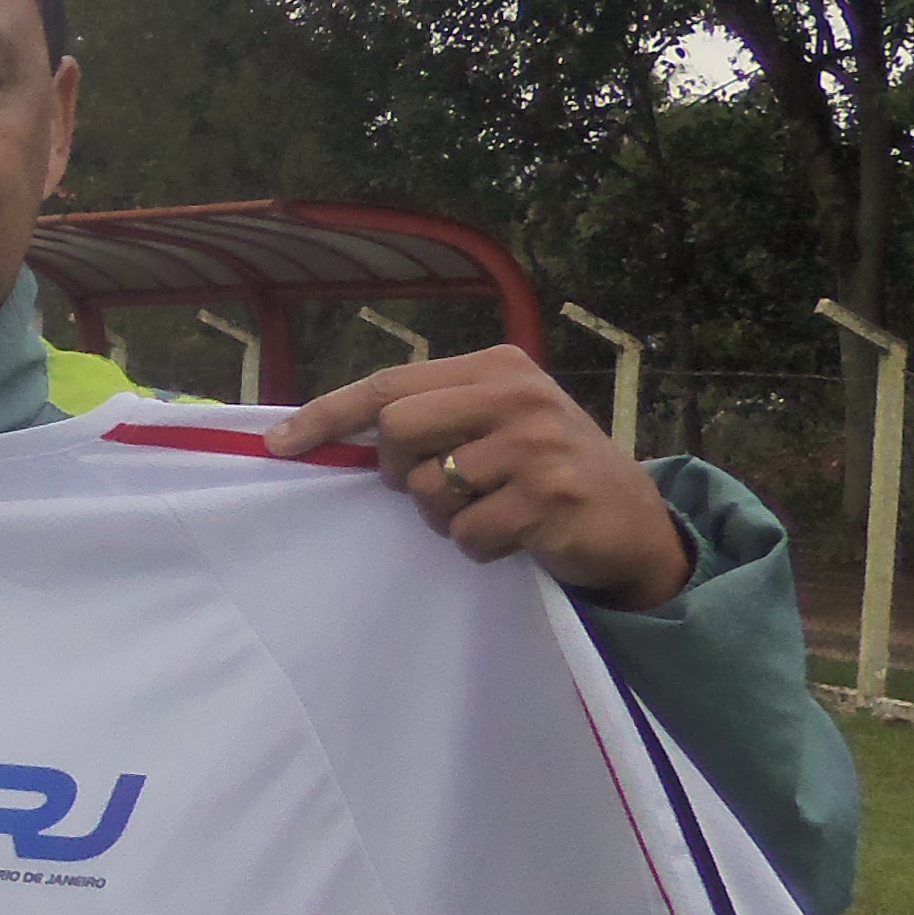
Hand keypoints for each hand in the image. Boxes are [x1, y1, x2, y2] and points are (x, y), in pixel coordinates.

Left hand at [269, 350, 689, 609]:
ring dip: (444, 518)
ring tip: (489, 511)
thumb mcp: (501, 421)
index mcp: (498, 367)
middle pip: (397, 430)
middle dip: (398, 471)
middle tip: (434, 488)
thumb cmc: (548, 469)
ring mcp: (535, 447)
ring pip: (428, 490)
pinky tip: (515, 536)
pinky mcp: (549, 501)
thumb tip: (334, 436)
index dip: (327, 415)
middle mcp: (517, 396)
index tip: (277, 446)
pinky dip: (479, 547)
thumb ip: (435, 415)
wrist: (636, 521)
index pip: (389, 384)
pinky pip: (468, 535)